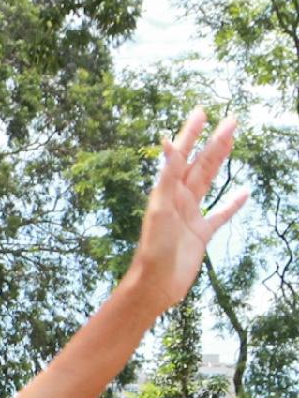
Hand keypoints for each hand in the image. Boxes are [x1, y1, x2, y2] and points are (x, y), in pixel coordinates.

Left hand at [127, 110, 247, 314]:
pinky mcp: (200, 235)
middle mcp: (178, 201)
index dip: (190, 134)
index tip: (201, 112)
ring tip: (232, 141)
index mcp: (166, 193)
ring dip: (220, 162)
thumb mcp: (160, 210)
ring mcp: (190, 216)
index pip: (181, 156)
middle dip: (214, 142)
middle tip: (232, 120)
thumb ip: (167, 178)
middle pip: (200, 165)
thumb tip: (169, 145)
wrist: (155, 285)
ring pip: (209, 182)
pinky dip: (231, 204)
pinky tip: (244, 193)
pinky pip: (220, 215)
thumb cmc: (154, 250)